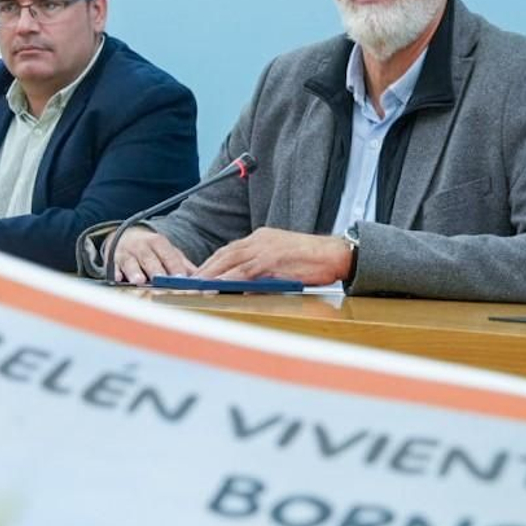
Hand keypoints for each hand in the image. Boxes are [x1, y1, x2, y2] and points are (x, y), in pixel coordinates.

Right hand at [105, 226, 196, 283]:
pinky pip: (114, 266)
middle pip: (150, 259)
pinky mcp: (113, 260)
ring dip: (135, 272)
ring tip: (140, 281)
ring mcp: (127, 253)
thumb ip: (183, 266)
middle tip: (162, 281)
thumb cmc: (153, 251)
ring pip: (132, 263)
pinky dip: (116, 272)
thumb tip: (203, 279)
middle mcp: (142, 246)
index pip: (169, 255)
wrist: (126, 238)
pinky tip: (118, 279)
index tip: (181, 278)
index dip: (175, 266)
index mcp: (159, 243)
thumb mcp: (169, 253)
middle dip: (156, 270)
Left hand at [196, 228, 351, 285]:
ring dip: (210, 274)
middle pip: (224, 254)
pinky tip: (216, 287)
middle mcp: (260, 239)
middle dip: (204, 269)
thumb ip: (264, 270)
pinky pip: (244, 270)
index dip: (212, 263)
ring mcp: (265, 248)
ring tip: (195, 287)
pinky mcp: (272, 259)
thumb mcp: (284, 261)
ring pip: (230, 261)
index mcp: (262, 238)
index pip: (230, 250)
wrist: (337, 254)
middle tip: (187, 283)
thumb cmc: (315, 260)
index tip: (199, 274)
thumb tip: (246, 287)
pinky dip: (227, 279)